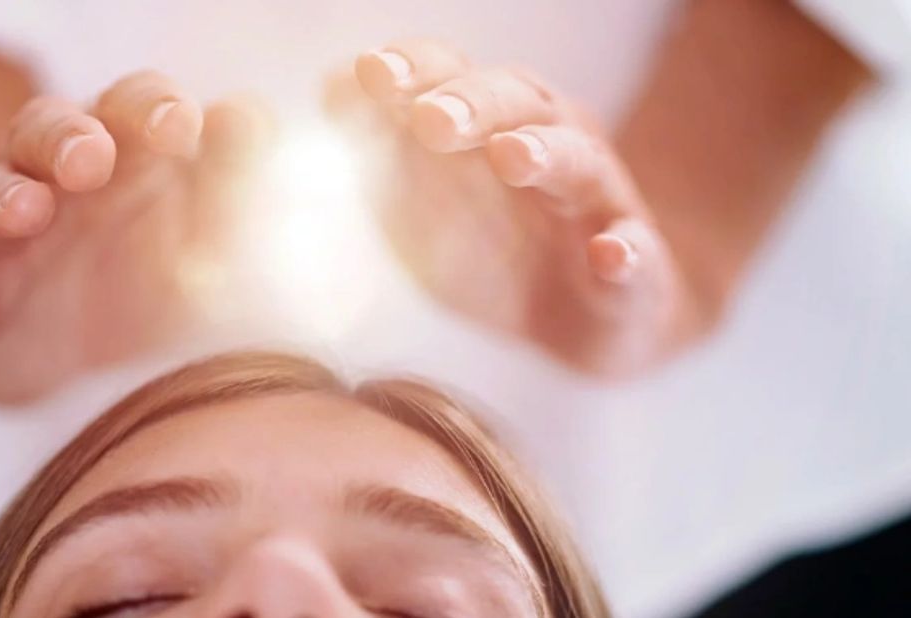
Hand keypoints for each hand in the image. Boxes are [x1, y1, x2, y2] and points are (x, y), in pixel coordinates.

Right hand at [0, 72, 266, 402]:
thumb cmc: (143, 282)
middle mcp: (49, 184)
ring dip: (0, 197)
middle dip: (65, 139)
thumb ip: (229, 182)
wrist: (72, 369)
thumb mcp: (200, 240)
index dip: (149, 107)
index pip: (129, 107)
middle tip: (92, 159)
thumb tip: (248, 117)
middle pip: (44, 131)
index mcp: (119, 160)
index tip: (180, 126)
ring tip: (26, 211)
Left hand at [331, 40, 701, 375]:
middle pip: (514, 102)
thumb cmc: (494, 245)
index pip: (451, 75)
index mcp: (491, 121)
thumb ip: (381, 145)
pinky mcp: (634, 268)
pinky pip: (634, 252)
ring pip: (577, 160)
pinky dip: (624, 251)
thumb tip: (331, 87)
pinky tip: (609, 253)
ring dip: (544, 153)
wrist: (584, 320)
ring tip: (510, 156)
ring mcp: (596, 201)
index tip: (370, 74)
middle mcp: (549, 142)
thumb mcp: (424, 199)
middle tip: (430, 119)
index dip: (415, 69)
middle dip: (471, 104)